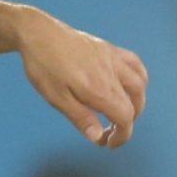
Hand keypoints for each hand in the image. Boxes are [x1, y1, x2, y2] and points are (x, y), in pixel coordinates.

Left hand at [16, 13, 147, 147]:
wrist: (37, 33)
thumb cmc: (43, 66)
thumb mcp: (55, 97)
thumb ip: (80, 118)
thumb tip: (97, 138)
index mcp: (98, 89)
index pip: (125, 118)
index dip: (122, 136)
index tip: (108, 144)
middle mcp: (112, 74)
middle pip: (133, 105)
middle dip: (126, 123)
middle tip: (110, 132)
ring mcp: (113, 59)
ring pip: (139, 85)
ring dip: (136, 103)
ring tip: (122, 113)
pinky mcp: (110, 49)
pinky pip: (135, 64)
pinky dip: (139, 78)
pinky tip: (131, 86)